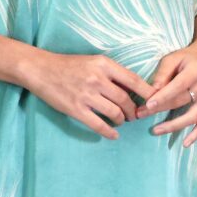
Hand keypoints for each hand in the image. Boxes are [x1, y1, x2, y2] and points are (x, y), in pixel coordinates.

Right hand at [25, 51, 155, 140]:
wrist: (41, 69)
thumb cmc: (69, 65)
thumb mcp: (93, 62)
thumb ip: (112, 73)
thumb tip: (133, 88)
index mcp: (104, 65)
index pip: (134, 80)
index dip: (147, 93)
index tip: (154, 101)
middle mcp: (97, 79)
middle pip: (126, 99)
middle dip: (133, 110)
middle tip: (135, 115)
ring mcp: (86, 95)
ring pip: (114, 112)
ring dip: (121, 120)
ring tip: (121, 121)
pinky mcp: (76, 109)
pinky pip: (98, 124)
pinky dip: (109, 132)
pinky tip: (113, 135)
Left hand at [135, 40, 196, 146]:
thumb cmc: (187, 58)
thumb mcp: (173, 58)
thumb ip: (163, 73)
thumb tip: (152, 91)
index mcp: (196, 71)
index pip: (177, 87)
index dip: (162, 97)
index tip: (147, 106)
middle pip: (181, 102)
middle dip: (159, 110)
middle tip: (140, 115)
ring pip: (192, 116)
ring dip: (174, 126)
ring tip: (156, 130)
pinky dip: (196, 134)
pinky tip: (185, 144)